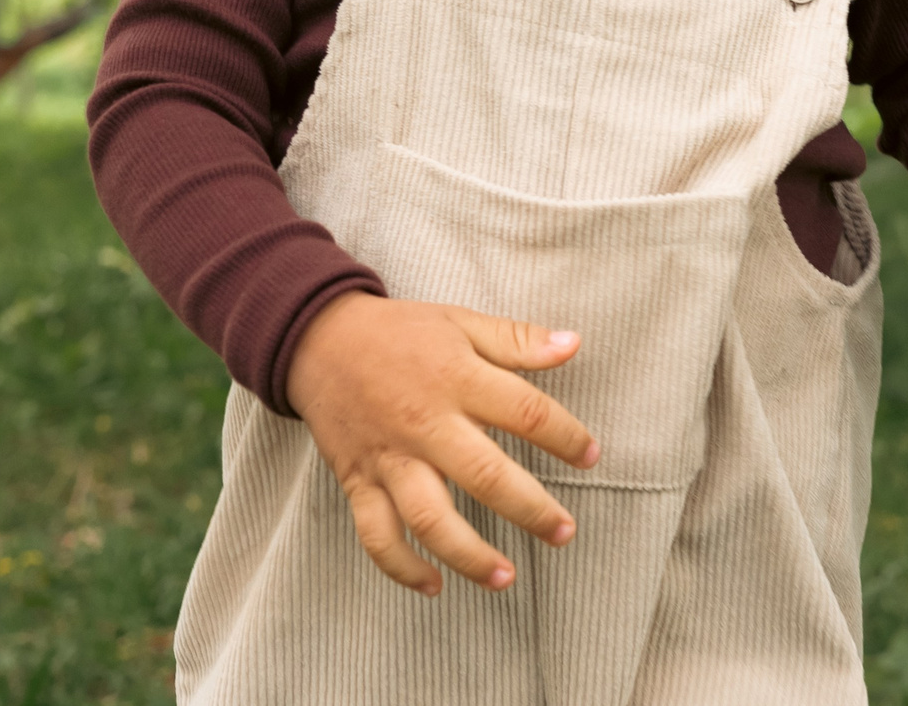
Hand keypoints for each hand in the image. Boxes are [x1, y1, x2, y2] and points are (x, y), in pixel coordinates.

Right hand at [286, 291, 600, 595]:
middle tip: (564, 532)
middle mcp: (425, 423)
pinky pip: (377, 534)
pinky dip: (402, 567)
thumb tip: (574, 345)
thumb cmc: (399, 332)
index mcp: (456, 378)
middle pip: (485, 476)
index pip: (525, 412)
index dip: (566, 436)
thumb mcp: (460, 322)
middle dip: (531, 510)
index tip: (591, 456)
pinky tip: (434, 584)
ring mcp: (390, 458)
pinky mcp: (358, 481)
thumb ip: (517, 339)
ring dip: (470, 554)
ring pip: (430, 518)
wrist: (317, 339)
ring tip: (506, 578)